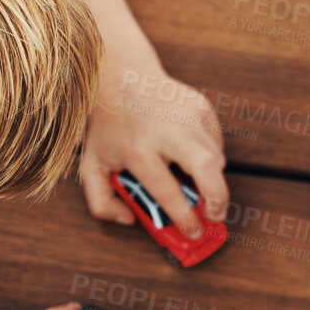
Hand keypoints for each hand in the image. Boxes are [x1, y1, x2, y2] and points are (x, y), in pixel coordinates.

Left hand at [81, 56, 227, 237]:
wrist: (122, 77)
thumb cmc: (108, 128)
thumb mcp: (91, 165)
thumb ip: (101, 202)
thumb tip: (129, 220)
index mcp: (137, 150)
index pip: (167, 191)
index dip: (184, 217)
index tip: (192, 231)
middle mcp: (167, 132)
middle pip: (207, 169)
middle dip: (218, 199)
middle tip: (216, 216)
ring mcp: (188, 116)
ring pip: (217, 158)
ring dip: (213, 180)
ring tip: (199, 186)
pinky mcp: (202, 107)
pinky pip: (217, 142)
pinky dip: (211, 156)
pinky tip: (191, 156)